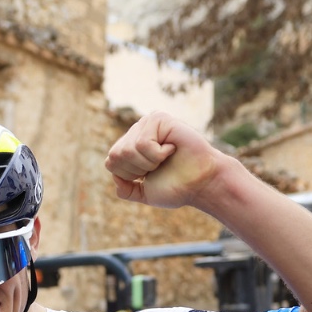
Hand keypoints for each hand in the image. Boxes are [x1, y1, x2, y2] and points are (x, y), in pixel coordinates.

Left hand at [104, 111, 228, 209]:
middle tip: (159, 166)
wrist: (201, 184)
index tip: (150, 175)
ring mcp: (147, 123)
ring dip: (149, 162)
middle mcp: (137, 132)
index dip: (129, 175)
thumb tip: (112, 171)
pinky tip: (171, 149)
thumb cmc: (176, 187)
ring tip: (166, 157)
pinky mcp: (159, 119)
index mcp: (130, 147)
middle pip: (116, 155)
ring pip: (128, 150)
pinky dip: (157, 154)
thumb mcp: (144, 193)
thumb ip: (125, 189)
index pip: (111, 162)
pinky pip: (142, 143)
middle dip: (137, 169)